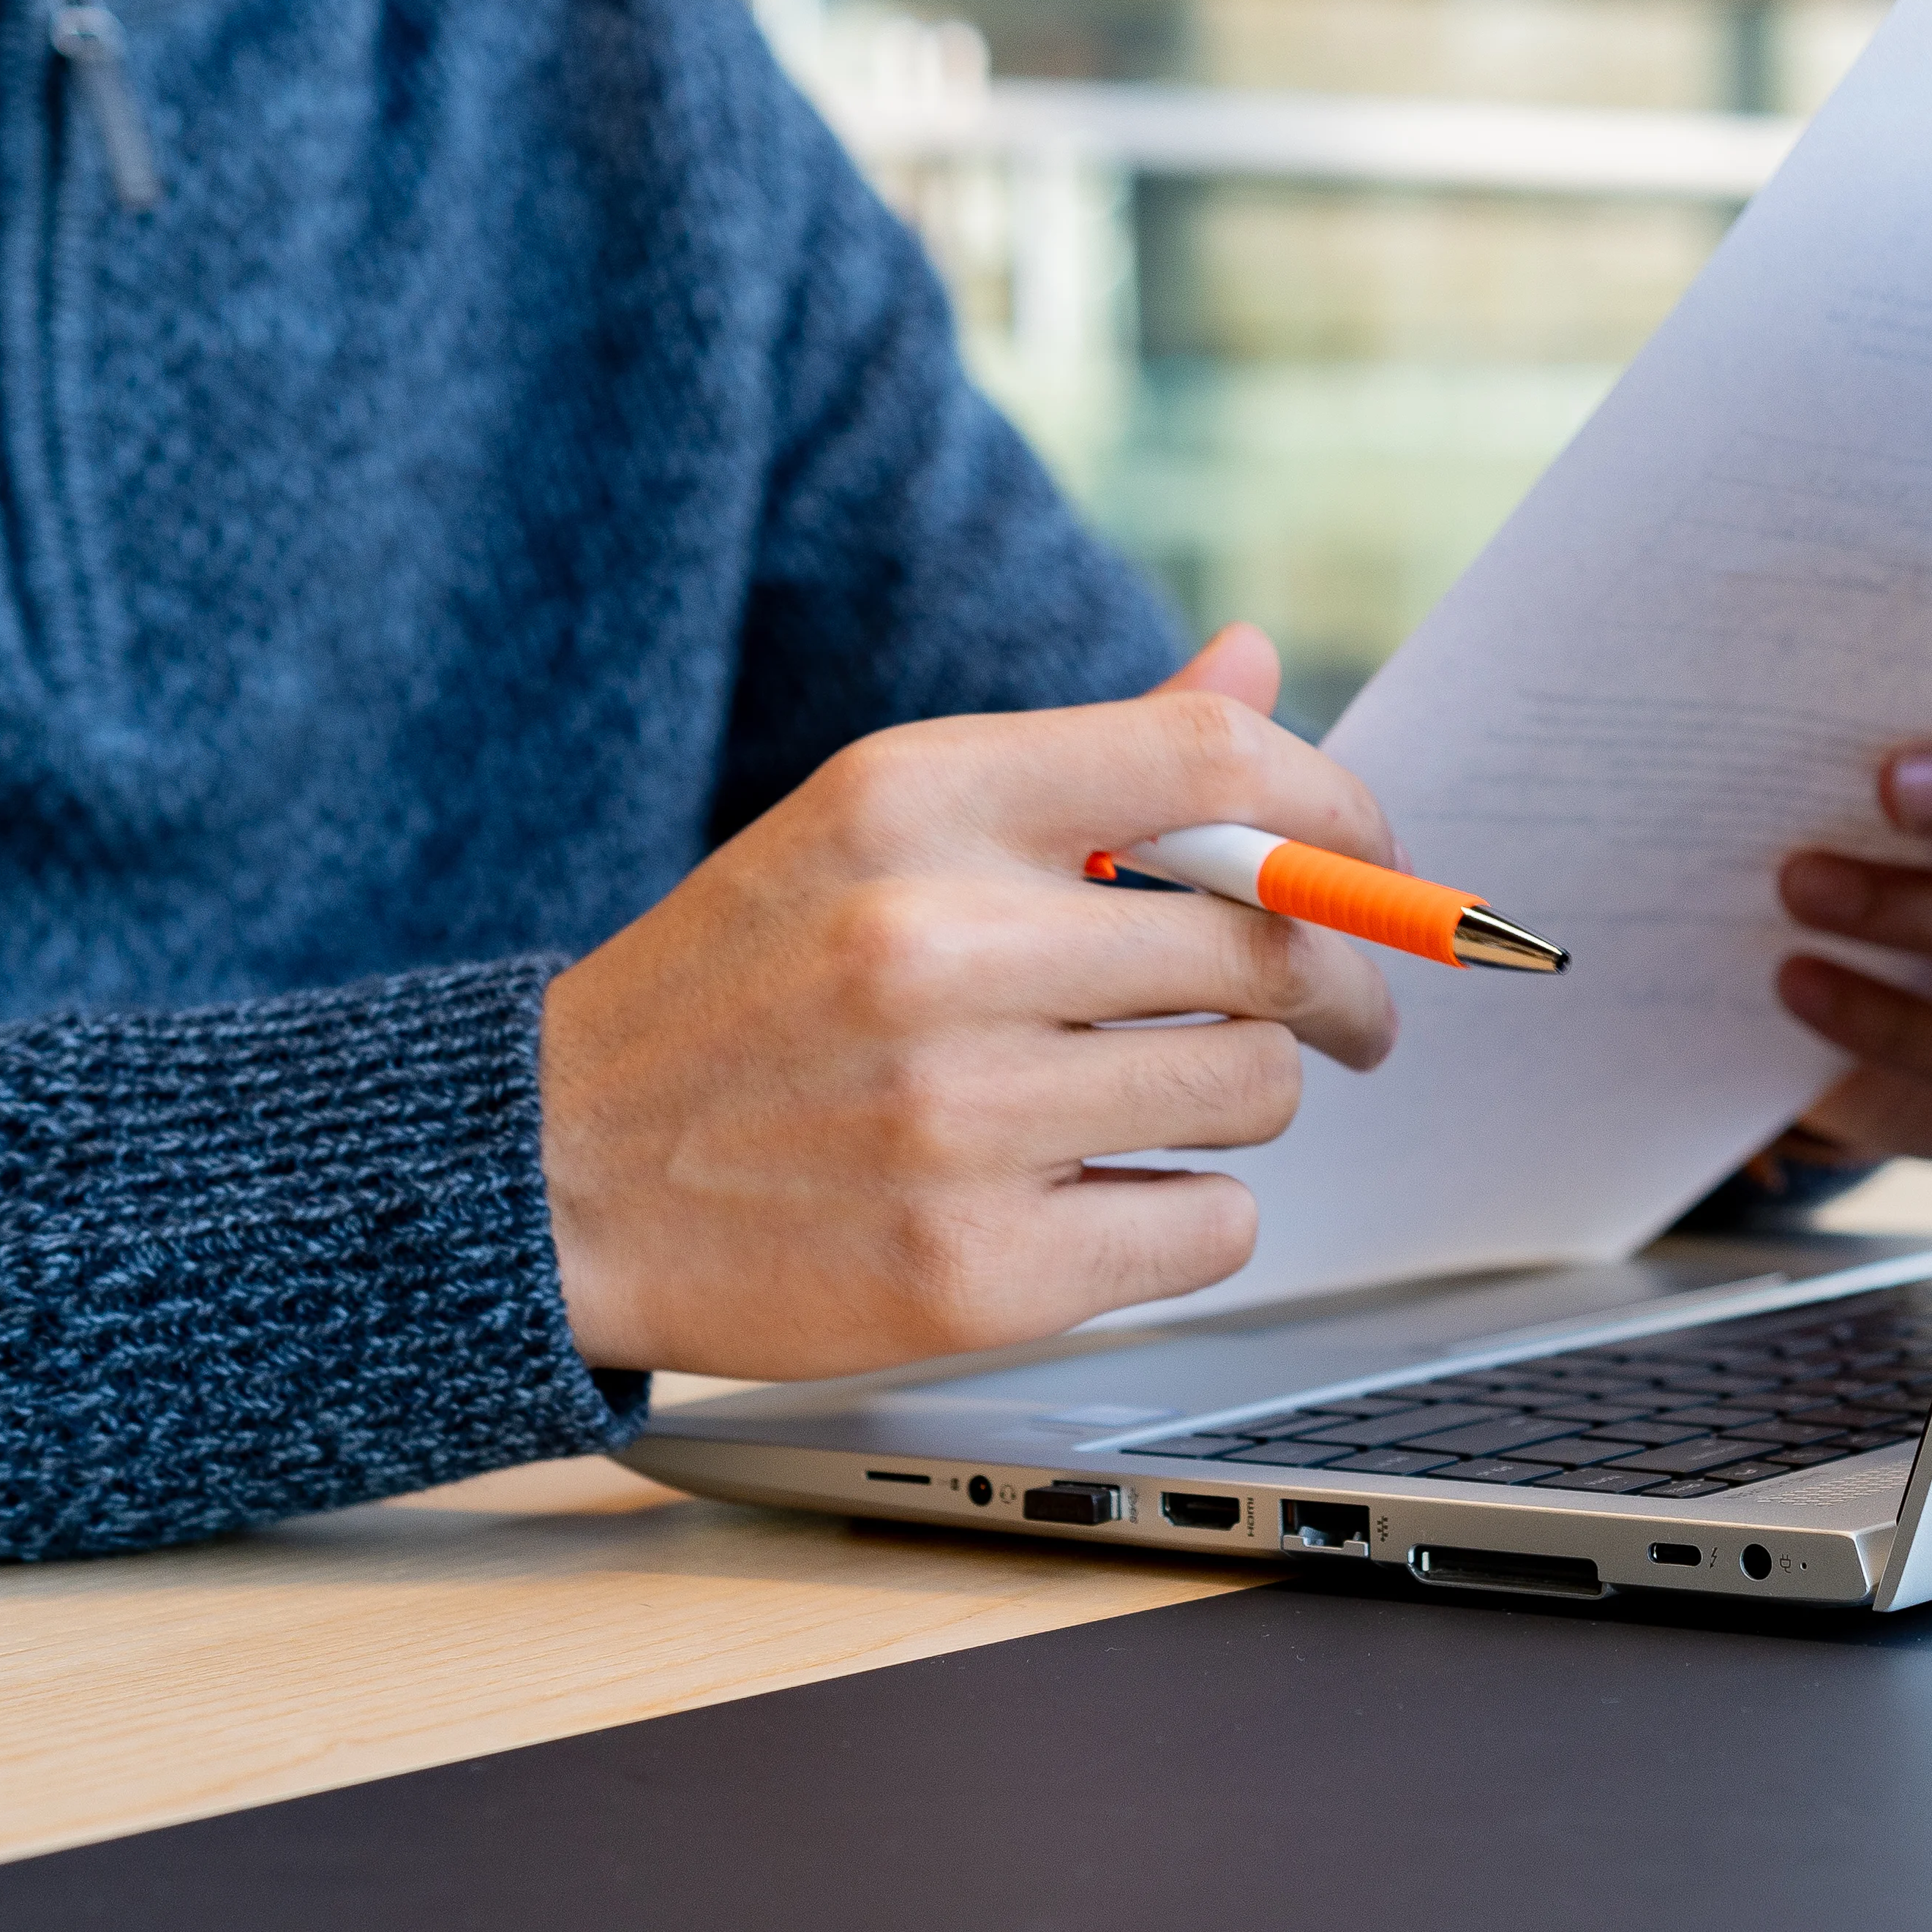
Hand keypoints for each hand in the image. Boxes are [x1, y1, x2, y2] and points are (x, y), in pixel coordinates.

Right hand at [537, 626, 1397, 1379]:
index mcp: (917, 801)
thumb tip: (1253, 661)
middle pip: (1266, 941)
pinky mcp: (975, 1270)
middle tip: (1343, 1017)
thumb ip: (1085, 760)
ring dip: (1239, 1097)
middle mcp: (936, 947)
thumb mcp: (878, 827)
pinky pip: (1210, 1227)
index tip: (1374, 860)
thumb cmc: (748, 987)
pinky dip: (1189, 1214)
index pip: (1216, 763)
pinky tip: (1106, 1192)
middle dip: (1336, 984)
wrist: (557, 1176)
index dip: (1340, 809)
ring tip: (1157, 1097)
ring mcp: (955, 1118)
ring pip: (1253, 1088)